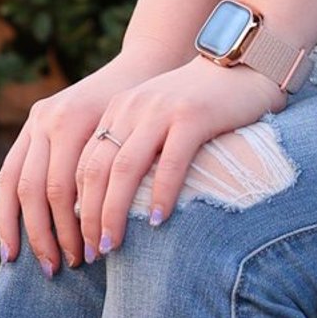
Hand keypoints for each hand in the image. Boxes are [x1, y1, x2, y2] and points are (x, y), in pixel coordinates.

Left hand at [78, 55, 287, 257]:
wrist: (243, 63)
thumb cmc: (202, 104)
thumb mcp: (156, 120)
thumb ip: (133, 148)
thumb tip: (108, 204)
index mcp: (117, 111)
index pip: (81, 164)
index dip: (73, 207)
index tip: (77, 242)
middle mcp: (132, 108)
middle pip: (94, 170)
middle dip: (86, 217)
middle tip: (89, 254)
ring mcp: (161, 111)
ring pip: (123, 169)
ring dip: (113, 212)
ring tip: (111, 245)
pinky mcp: (193, 117)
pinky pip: (170, 162)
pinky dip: (160, 194)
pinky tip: (156, 221)